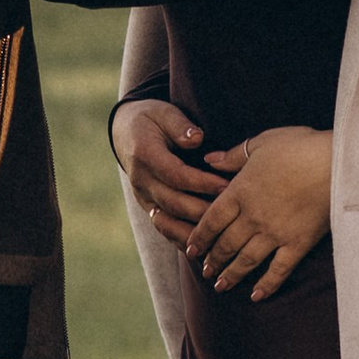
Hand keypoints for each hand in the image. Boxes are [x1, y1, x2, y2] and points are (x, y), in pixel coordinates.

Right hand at [113, 97, 221, 241]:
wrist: (126, 134)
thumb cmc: (151, 119)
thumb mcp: (163, 112)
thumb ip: (180, 125)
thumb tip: (197, 138)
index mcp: (145, 155)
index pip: (176, 175)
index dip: (202, 183)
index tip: (227, 186)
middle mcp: (141, 180)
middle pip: (174, 203)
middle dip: (204, 210)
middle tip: (232, 214)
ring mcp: (143, 197)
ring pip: (169, 222)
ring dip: (195, 231)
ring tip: (221, 235)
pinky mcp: (148, 207)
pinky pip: (165, 229)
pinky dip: (184, 239)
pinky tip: (206, 246)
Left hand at [186, 124, 332, 297]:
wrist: (337, 163)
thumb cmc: (300, 147)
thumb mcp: (262, 143)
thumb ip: (233, 156)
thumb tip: (209, 160)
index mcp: (241, 191)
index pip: (211, 220)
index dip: (199, 237)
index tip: (190, 249)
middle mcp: (253, 216)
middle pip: (226, 244)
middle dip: (213, 260)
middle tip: (204, 271)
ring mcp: (275, 233)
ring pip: (246, 260)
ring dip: (231, 275)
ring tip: (221, 286)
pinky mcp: (298, 243)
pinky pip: (278, 270)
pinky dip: (266, 285)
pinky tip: (256, 296)